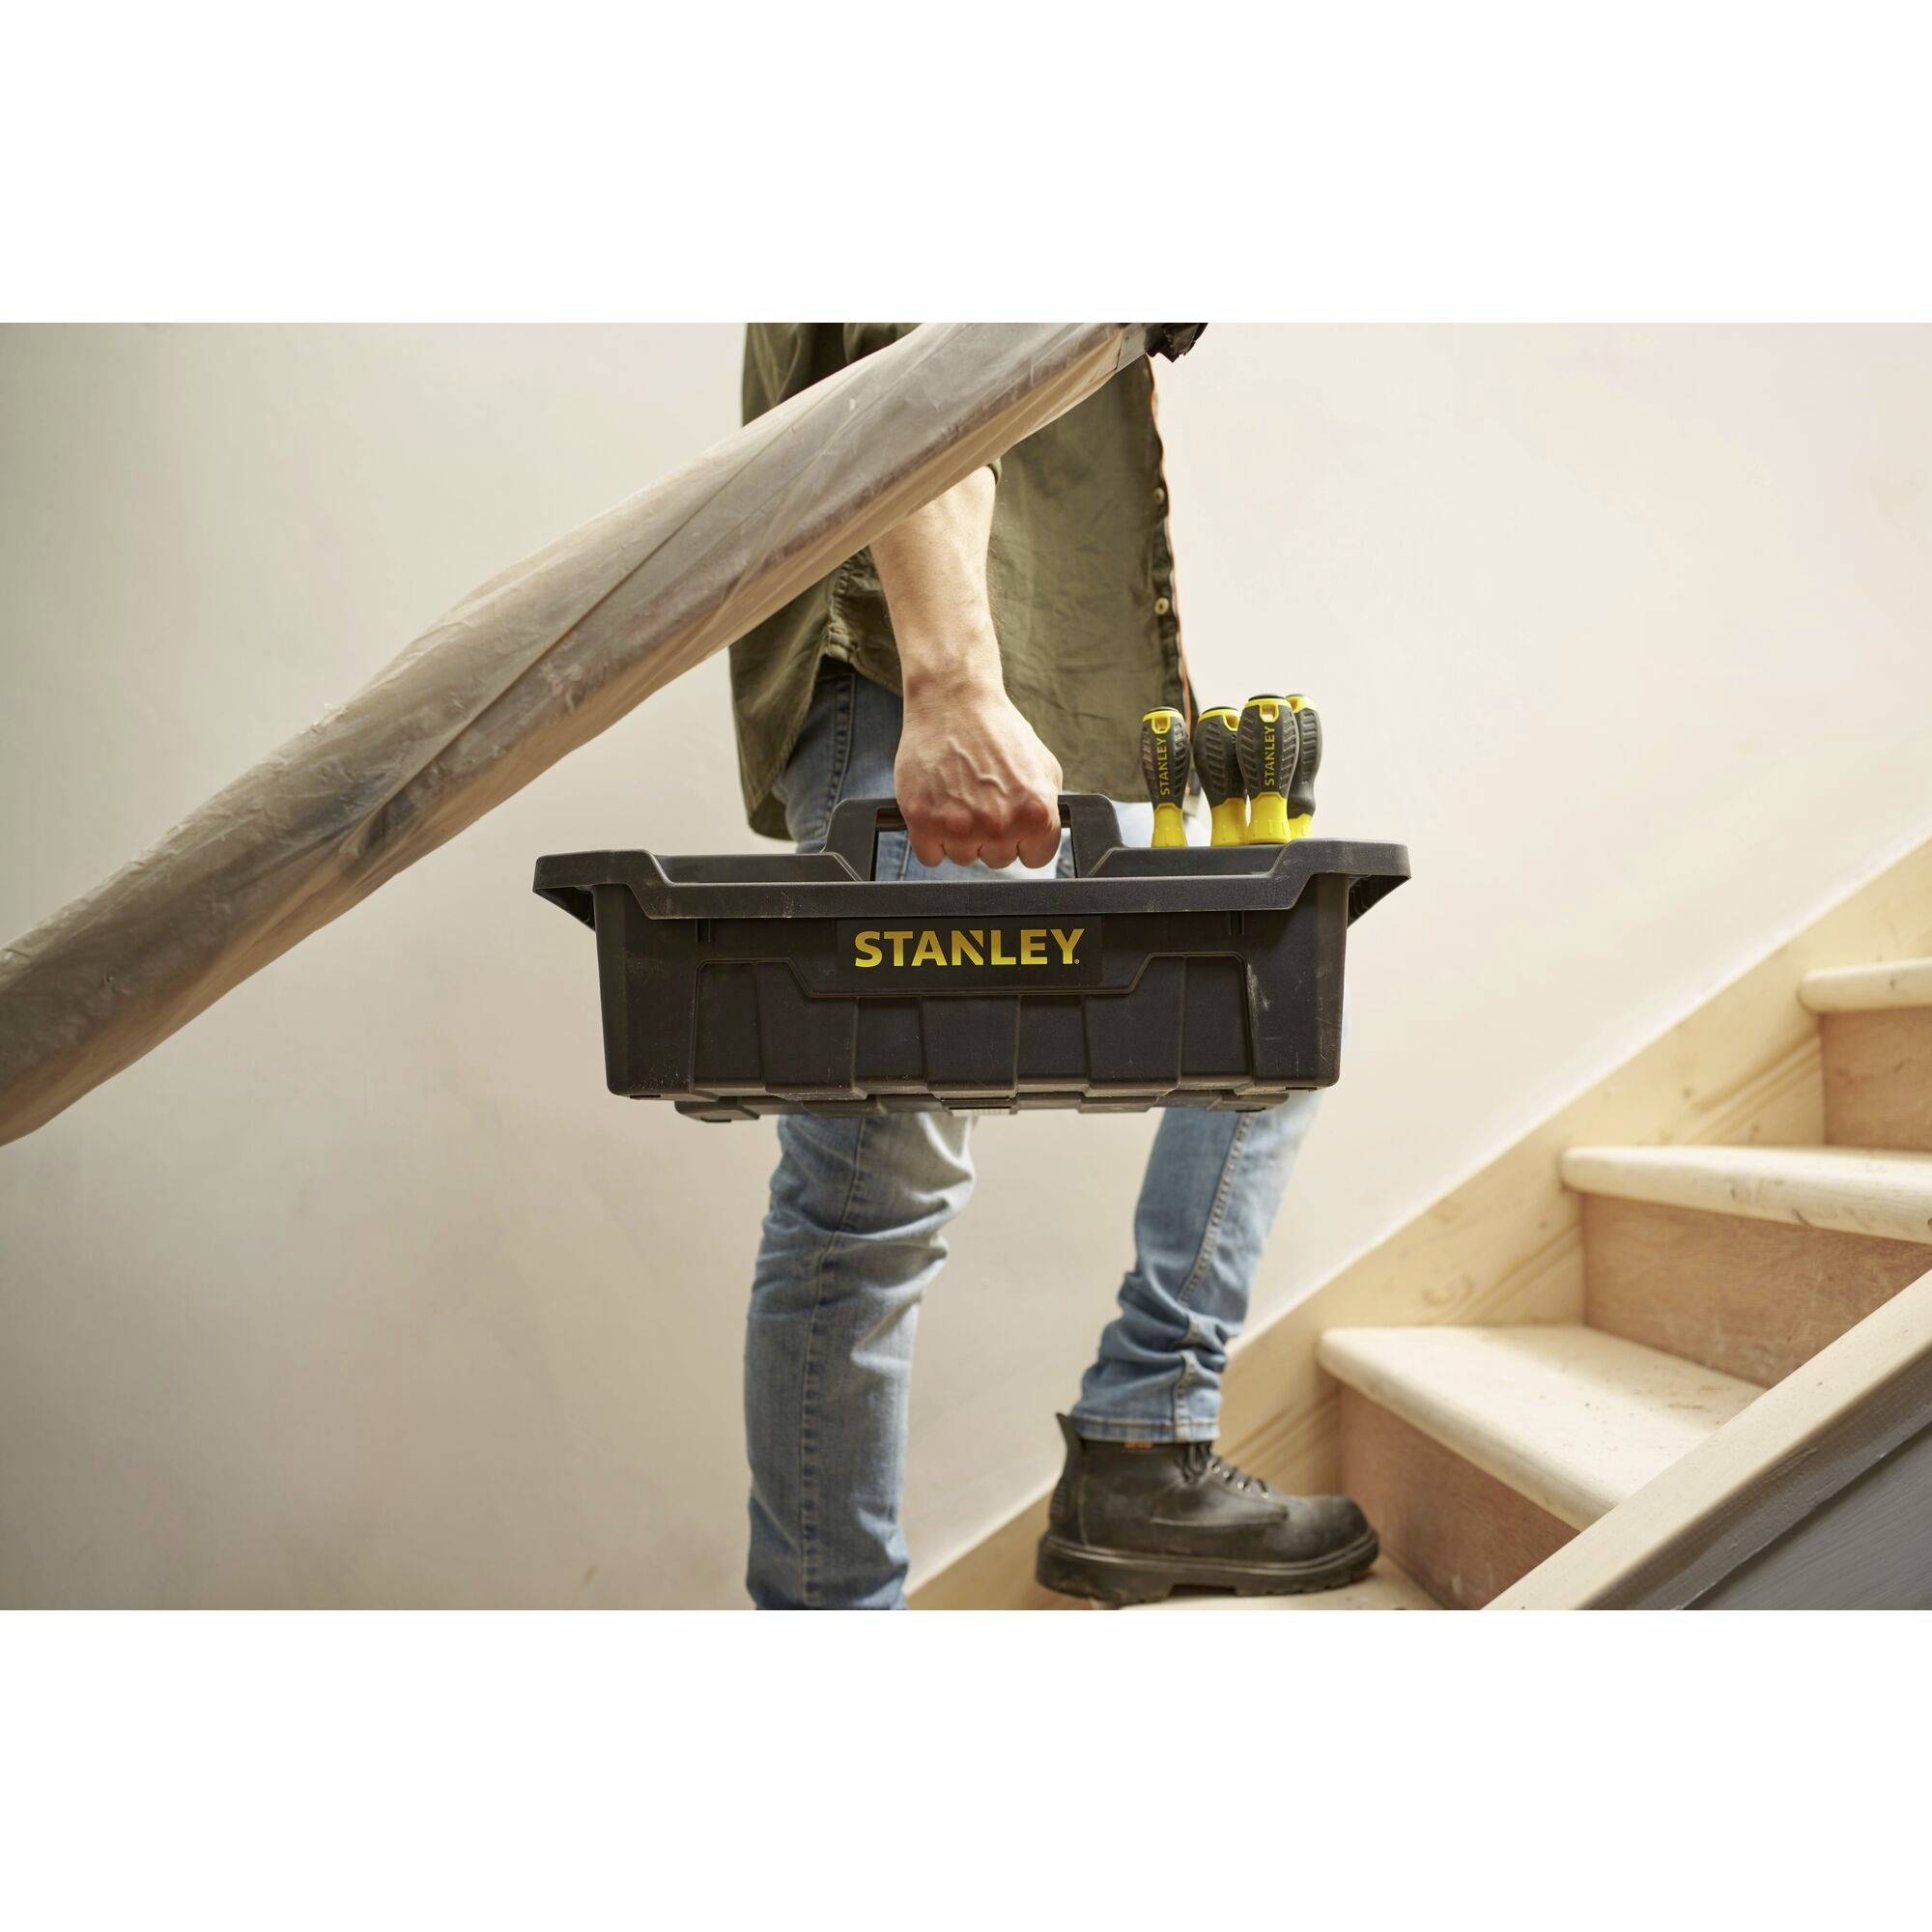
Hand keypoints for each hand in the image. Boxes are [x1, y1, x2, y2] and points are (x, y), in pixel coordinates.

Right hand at [895, 670, 1063, 869]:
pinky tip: (938, 808)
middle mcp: (999, 825)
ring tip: (959, 797)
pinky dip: (931, 838)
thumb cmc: (997, 729)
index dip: (1024, 839)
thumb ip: (1050, 808)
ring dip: (961, 836)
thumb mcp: (1044, 766)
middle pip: (998, 859)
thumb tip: (1044, 836)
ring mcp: (959, 827)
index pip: (1035, 858)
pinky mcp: (923, 822)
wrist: (953, 701)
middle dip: (992, 835)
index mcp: (1035, 813)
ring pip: (963, 857)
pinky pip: (931, 856)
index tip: (1013, 822)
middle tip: (982, 799)